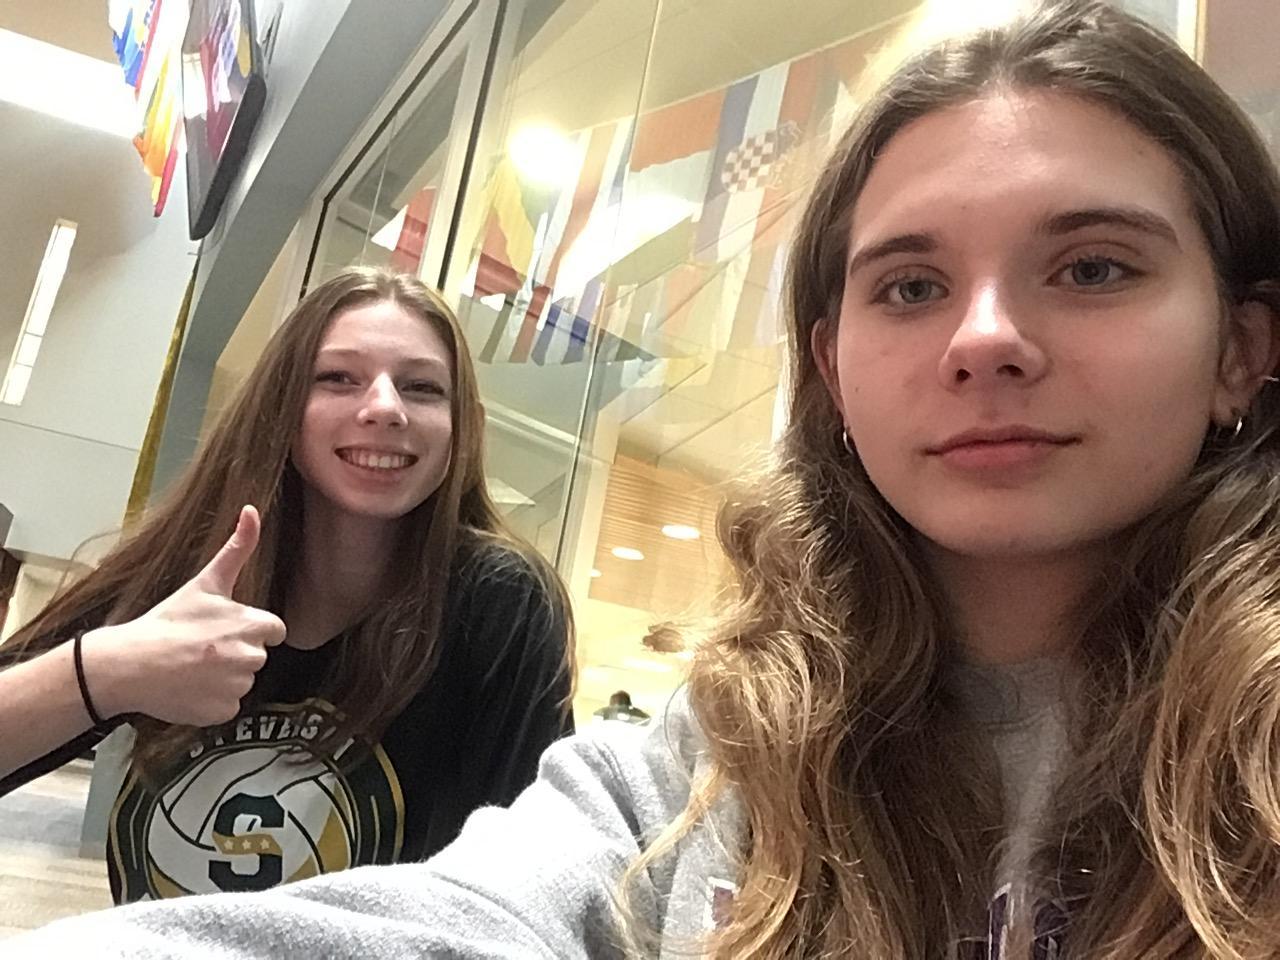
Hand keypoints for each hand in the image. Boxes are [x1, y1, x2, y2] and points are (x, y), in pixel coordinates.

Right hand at [81, 505, 286, 725]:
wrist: (128, 663)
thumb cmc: (167, 621)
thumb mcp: (206, 582)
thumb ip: (238, 547)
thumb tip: (252, 509)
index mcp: (251, 625)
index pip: (274, 631)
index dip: (251, 629)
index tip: (224, 630)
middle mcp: (251, 657)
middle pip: (257, 656)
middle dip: (236, 652)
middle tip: (202, 648)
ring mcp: (237, 687)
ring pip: (242, 681)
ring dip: (224, 677)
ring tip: (191, 667)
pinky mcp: (223, 712)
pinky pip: (227, 706)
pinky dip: (212, 701)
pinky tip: (189, 688)